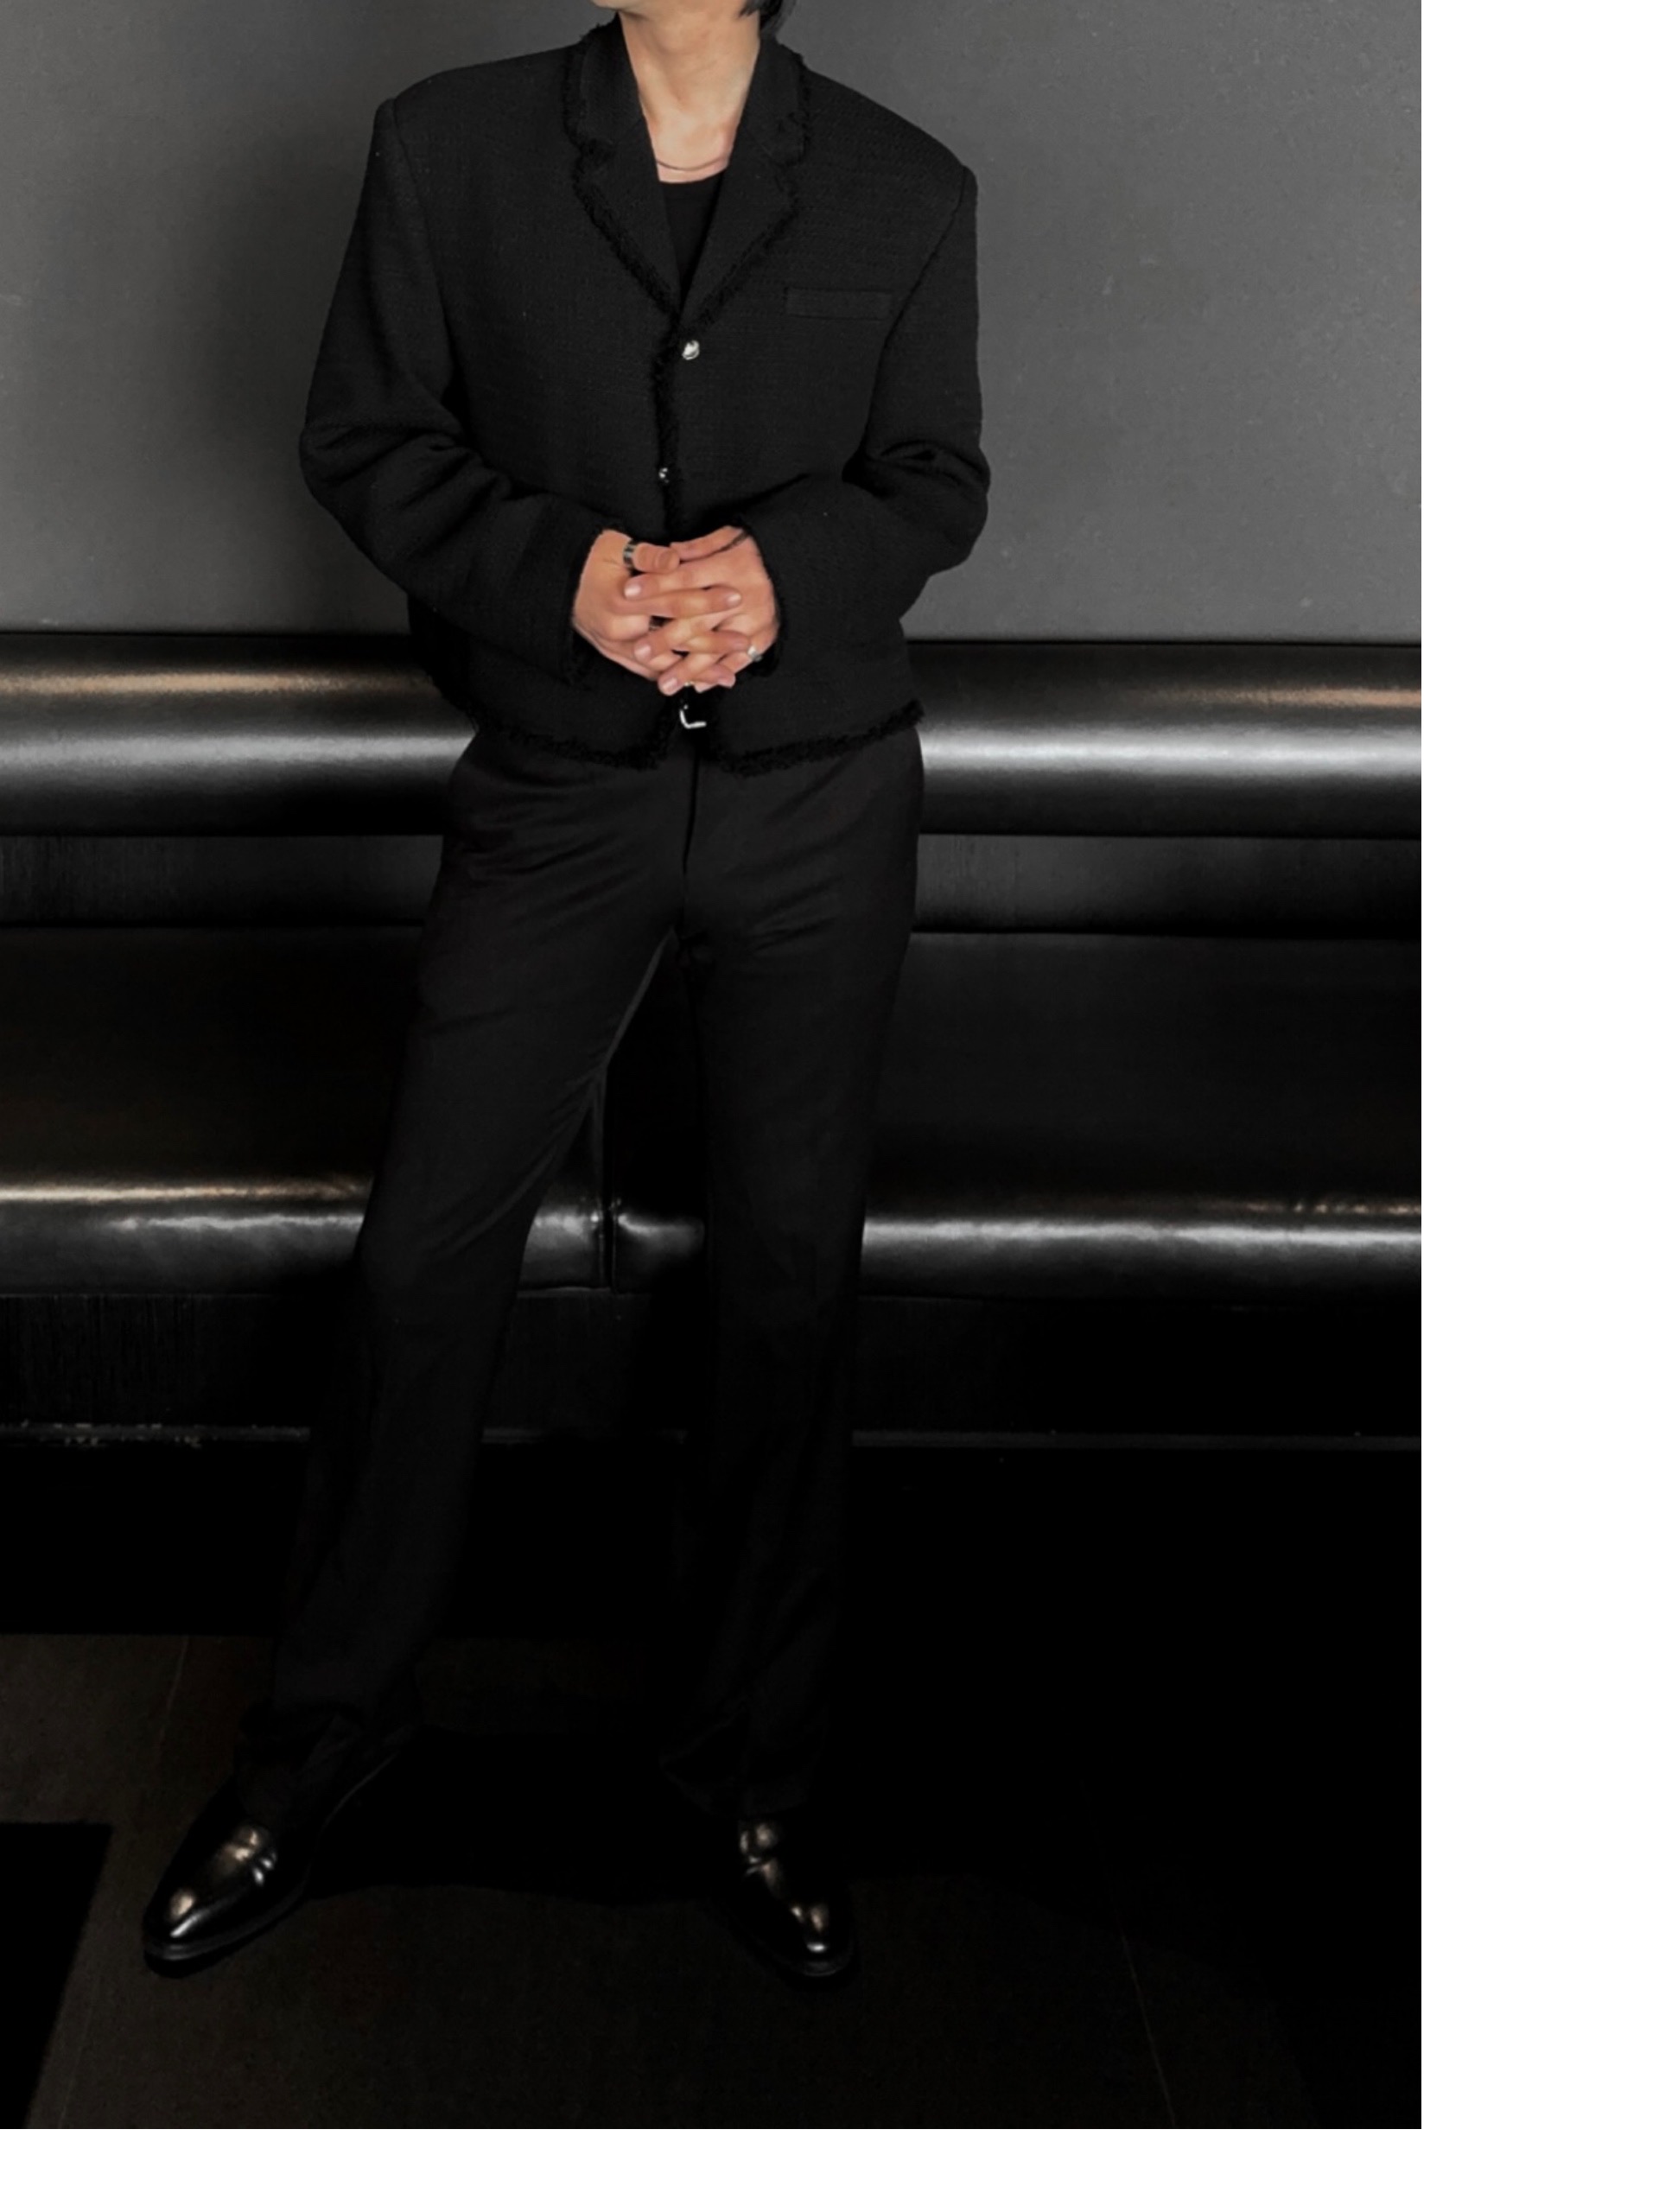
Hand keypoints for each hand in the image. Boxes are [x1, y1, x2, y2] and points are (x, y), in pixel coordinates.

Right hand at [571, 528, 747, 688]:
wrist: (554, 581)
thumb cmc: (587, 559)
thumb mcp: (614, 547)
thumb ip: (647, 555)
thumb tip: (674, 558)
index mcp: (622, 600)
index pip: (673, 601)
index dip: (705, 600)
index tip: (734, 598)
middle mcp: (620, 629)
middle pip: (674, 639)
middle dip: (712, 643)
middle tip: (742, 642)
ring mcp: (616, 646)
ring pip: (663, 665)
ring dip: (697, 671)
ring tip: (727, 675)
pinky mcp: (614, 655)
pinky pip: (647, 672)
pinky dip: (672, 676)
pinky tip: (695, 682)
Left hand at [623, 526, 779, 693]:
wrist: (800, 565)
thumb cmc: (760, 549)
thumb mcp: (731, 536)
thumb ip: (698, 547)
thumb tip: (666, 554)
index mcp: (731, 567)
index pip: (686, 578)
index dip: (657, 585)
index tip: (629, 593)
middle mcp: (744, 596)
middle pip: (698, 620)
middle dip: (666, 638)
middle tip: (640, 651)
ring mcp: (756, 620)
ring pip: (716, 648)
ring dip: (688, 668)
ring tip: (664, 683)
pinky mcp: (765, 637)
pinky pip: (738, 660)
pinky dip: (717, 674)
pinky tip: (695, 686)